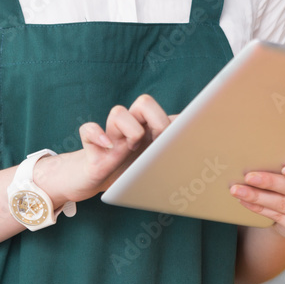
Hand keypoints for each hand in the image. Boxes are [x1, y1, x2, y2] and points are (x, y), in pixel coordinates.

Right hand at [34, 95, 177, 206]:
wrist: (91, 181)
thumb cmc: (126, 172)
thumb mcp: (154, 166)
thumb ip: (172, 153)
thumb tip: (197, 147)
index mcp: (149, 130)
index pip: (169, 113)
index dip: (176, 121)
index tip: (183, 139)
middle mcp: (131, 128)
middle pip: (145, 102)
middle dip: (157, 119)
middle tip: (160, 141)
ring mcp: (111, 136)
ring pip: (118, 112)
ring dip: (130, 129)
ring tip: (131, 148)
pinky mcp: (91, 148)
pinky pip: (87, 129)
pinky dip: (96, 135)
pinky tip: (107, 148)